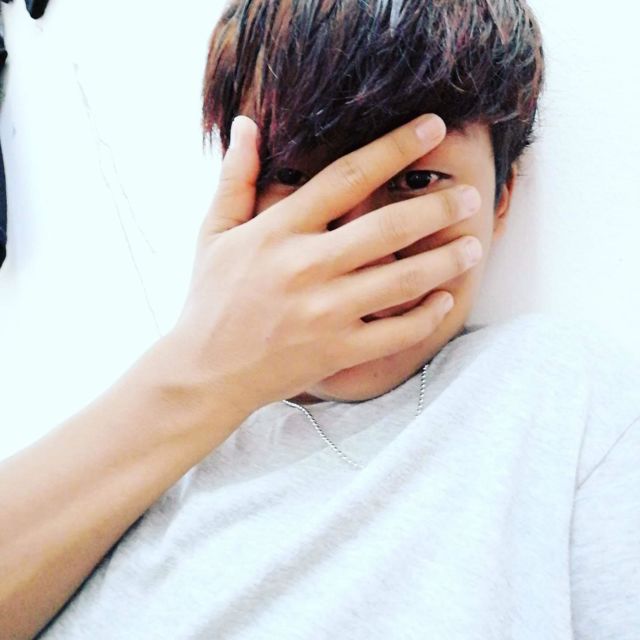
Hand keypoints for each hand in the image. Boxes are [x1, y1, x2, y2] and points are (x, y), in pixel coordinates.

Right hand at [171, 114, 481, 414]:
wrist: (206, 372)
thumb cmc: (211, 300)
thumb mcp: (215, 234)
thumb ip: (236, 178)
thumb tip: (247, 123)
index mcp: (278, 231)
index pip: (347, 177)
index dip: (394, 147)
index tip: (432, 127)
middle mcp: (307, 268)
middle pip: (389, 228)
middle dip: (438, 208)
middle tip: (470, 197)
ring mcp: (324, 313)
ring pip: (403, 282)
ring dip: (446, 260)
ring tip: (474, 245)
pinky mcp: (337, 351)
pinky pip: (396, 333)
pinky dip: (428, 316)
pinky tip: (446, 300)